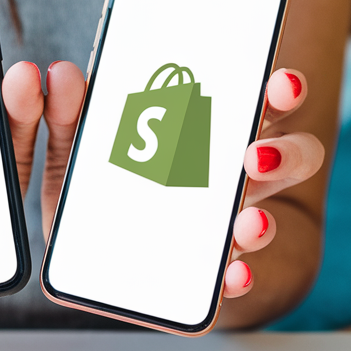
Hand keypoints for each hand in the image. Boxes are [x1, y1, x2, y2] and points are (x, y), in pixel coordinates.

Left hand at [2, 62, 323, 298]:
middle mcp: (230, 179)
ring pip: (264, 220)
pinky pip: (230, 277)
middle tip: (253, 156)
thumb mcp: (73, 142)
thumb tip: (63, 73)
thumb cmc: (93, 183)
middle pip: (287, 160)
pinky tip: (229, 273)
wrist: (85, 255)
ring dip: (262, 222)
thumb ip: (68, 111)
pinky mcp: (203, 275)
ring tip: (245, 222)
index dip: (283, 93)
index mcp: (210, 131)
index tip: (279, 83)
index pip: (262, 104)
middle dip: (284, 155)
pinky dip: (235, 277)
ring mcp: (221, 228)